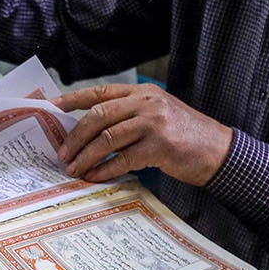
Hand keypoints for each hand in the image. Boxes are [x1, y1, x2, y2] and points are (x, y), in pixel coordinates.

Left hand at [55, 84, 234, 185]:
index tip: (49, 109)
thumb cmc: (184, 136)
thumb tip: (88, 130)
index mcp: (141, 92)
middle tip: (62, 153)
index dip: (71, 100)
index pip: (98, 92)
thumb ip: (128, 115)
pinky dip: (105, 169)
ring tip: (74, 168)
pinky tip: (95, 177)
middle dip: (75, 136)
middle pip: (98, 115)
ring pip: (107, 137)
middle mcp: (146, 102)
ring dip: (86, 155)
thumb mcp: (156, 114)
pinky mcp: (160, 146)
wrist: (218, 150)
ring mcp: (153, 123)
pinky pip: (123, 158)